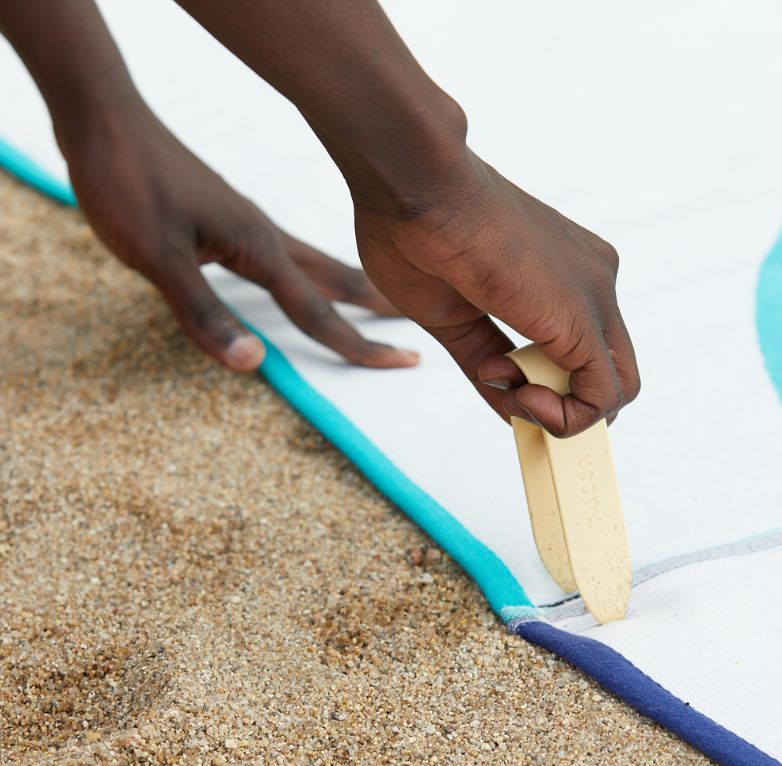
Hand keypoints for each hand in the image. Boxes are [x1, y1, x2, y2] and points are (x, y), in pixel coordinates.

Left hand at [56, 102, 418, 371]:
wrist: (103, 123)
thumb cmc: (127, 185)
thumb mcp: (157, 257)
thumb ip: (204, 313)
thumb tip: (254, 363)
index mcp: (257, 248)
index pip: (318, 311)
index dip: (359, 344)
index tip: (404, 362)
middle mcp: (263, 235)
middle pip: (334, 280)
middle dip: (376, 308)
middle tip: (415, 331)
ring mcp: (249, 224)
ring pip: (315, 263)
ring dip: (350, 286)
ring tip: (378, 301)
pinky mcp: (231, 218)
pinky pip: (289, 253)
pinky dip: (314, 272)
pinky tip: (302, 274)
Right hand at [353, 151, 639, 435]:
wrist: (412, 182)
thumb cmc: (413, 234)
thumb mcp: (454, 317)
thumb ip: (488, 360)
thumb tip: (511, 405)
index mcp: (563, 274)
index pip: (582, 351)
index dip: (549, 387)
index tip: (496, 378)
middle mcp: (592, 281)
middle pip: (606, 373)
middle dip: (563, 407)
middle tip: (508, 397)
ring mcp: (595, 295)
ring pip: (612, 389)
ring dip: (560, 414)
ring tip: (504, 388)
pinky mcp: (581, 317)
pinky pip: (602, 396)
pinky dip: (567, 419)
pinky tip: (521, 400)